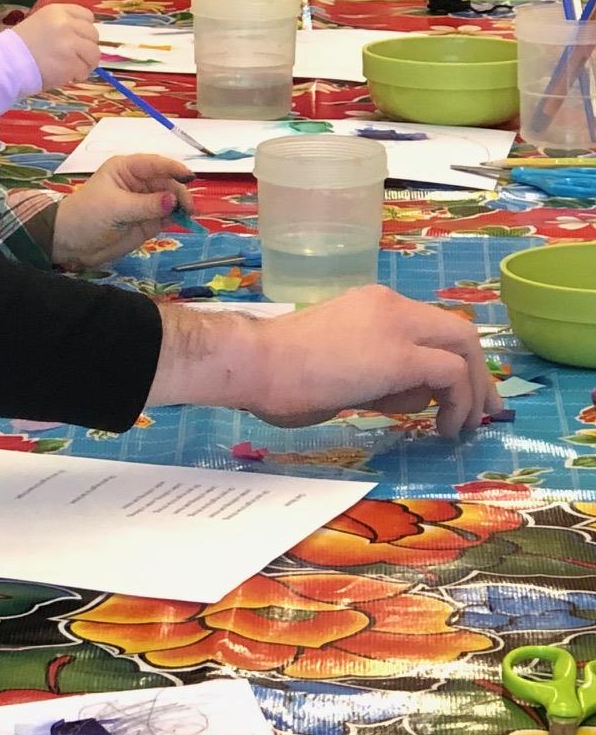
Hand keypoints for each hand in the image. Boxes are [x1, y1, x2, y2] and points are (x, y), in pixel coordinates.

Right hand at [14, 1, 102, 87]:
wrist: (6, 64)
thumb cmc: (19, 47)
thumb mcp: (39, 23)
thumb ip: (60, 25)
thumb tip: (81, 37)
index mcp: (58, 11)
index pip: (87, 16)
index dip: (84, 30)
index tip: (77, 40)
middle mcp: (66, 24)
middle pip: (93, 34)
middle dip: (86, 47)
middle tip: (74, 57)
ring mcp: (70, 43)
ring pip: (94, 53)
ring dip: (86, 62)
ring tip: (73, 69)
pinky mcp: (71, 63)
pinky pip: (85, 69)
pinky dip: (79, 75)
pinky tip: (68, 76)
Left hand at [50, 154, 191, 268]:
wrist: (71, 243)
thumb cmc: (87, 216)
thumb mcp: (115, 208)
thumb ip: (146, 205)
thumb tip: (173, 200)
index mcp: (127, 168)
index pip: (155, 164)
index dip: (174, 168)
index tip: (190, 177)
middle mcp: (139, 182)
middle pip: (167, 181)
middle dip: (179, 191)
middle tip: (188, 207)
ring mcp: (145, 202)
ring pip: (171, 199)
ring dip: (181, 205)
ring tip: (188, 215)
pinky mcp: (149, 221)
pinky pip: (168, 216)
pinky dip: (177, 218)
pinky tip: (183, 221)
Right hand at [147, 284, 495, 438]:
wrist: (252, 362)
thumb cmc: (273, 373)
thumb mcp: (335, 371)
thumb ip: (372, 377)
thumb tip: (399, 399)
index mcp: (372, 306)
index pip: (428, 327)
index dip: (450, 361)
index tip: (452, 395)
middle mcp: (392, 306)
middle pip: (458, 332)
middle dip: (478, 375)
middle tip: (482, 412)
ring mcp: (399, 327)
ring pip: (463, 347)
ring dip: (472, 392)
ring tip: (462, 428)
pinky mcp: (402, 356)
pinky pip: (452, 375)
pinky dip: (459, 402)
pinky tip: (444, 428)